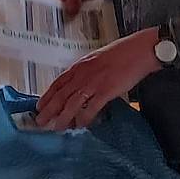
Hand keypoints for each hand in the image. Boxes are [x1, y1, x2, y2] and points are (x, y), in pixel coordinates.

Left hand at [33, 29, 160, 130]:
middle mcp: (83, 74)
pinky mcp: (106, 90)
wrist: (140, 50)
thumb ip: (86, 70)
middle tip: (40, 122)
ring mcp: (94, 83)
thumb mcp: (97, 59)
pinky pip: (91, 107)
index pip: (58, 83)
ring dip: (63, 117)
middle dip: (49, 110)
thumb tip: (80, 83)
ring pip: (72, 103)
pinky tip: (80, 126)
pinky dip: (84, 118)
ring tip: (56, 128)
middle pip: (61, 95)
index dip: (47, 96)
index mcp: (80, 66)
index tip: (39, 106)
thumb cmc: (122, 53)